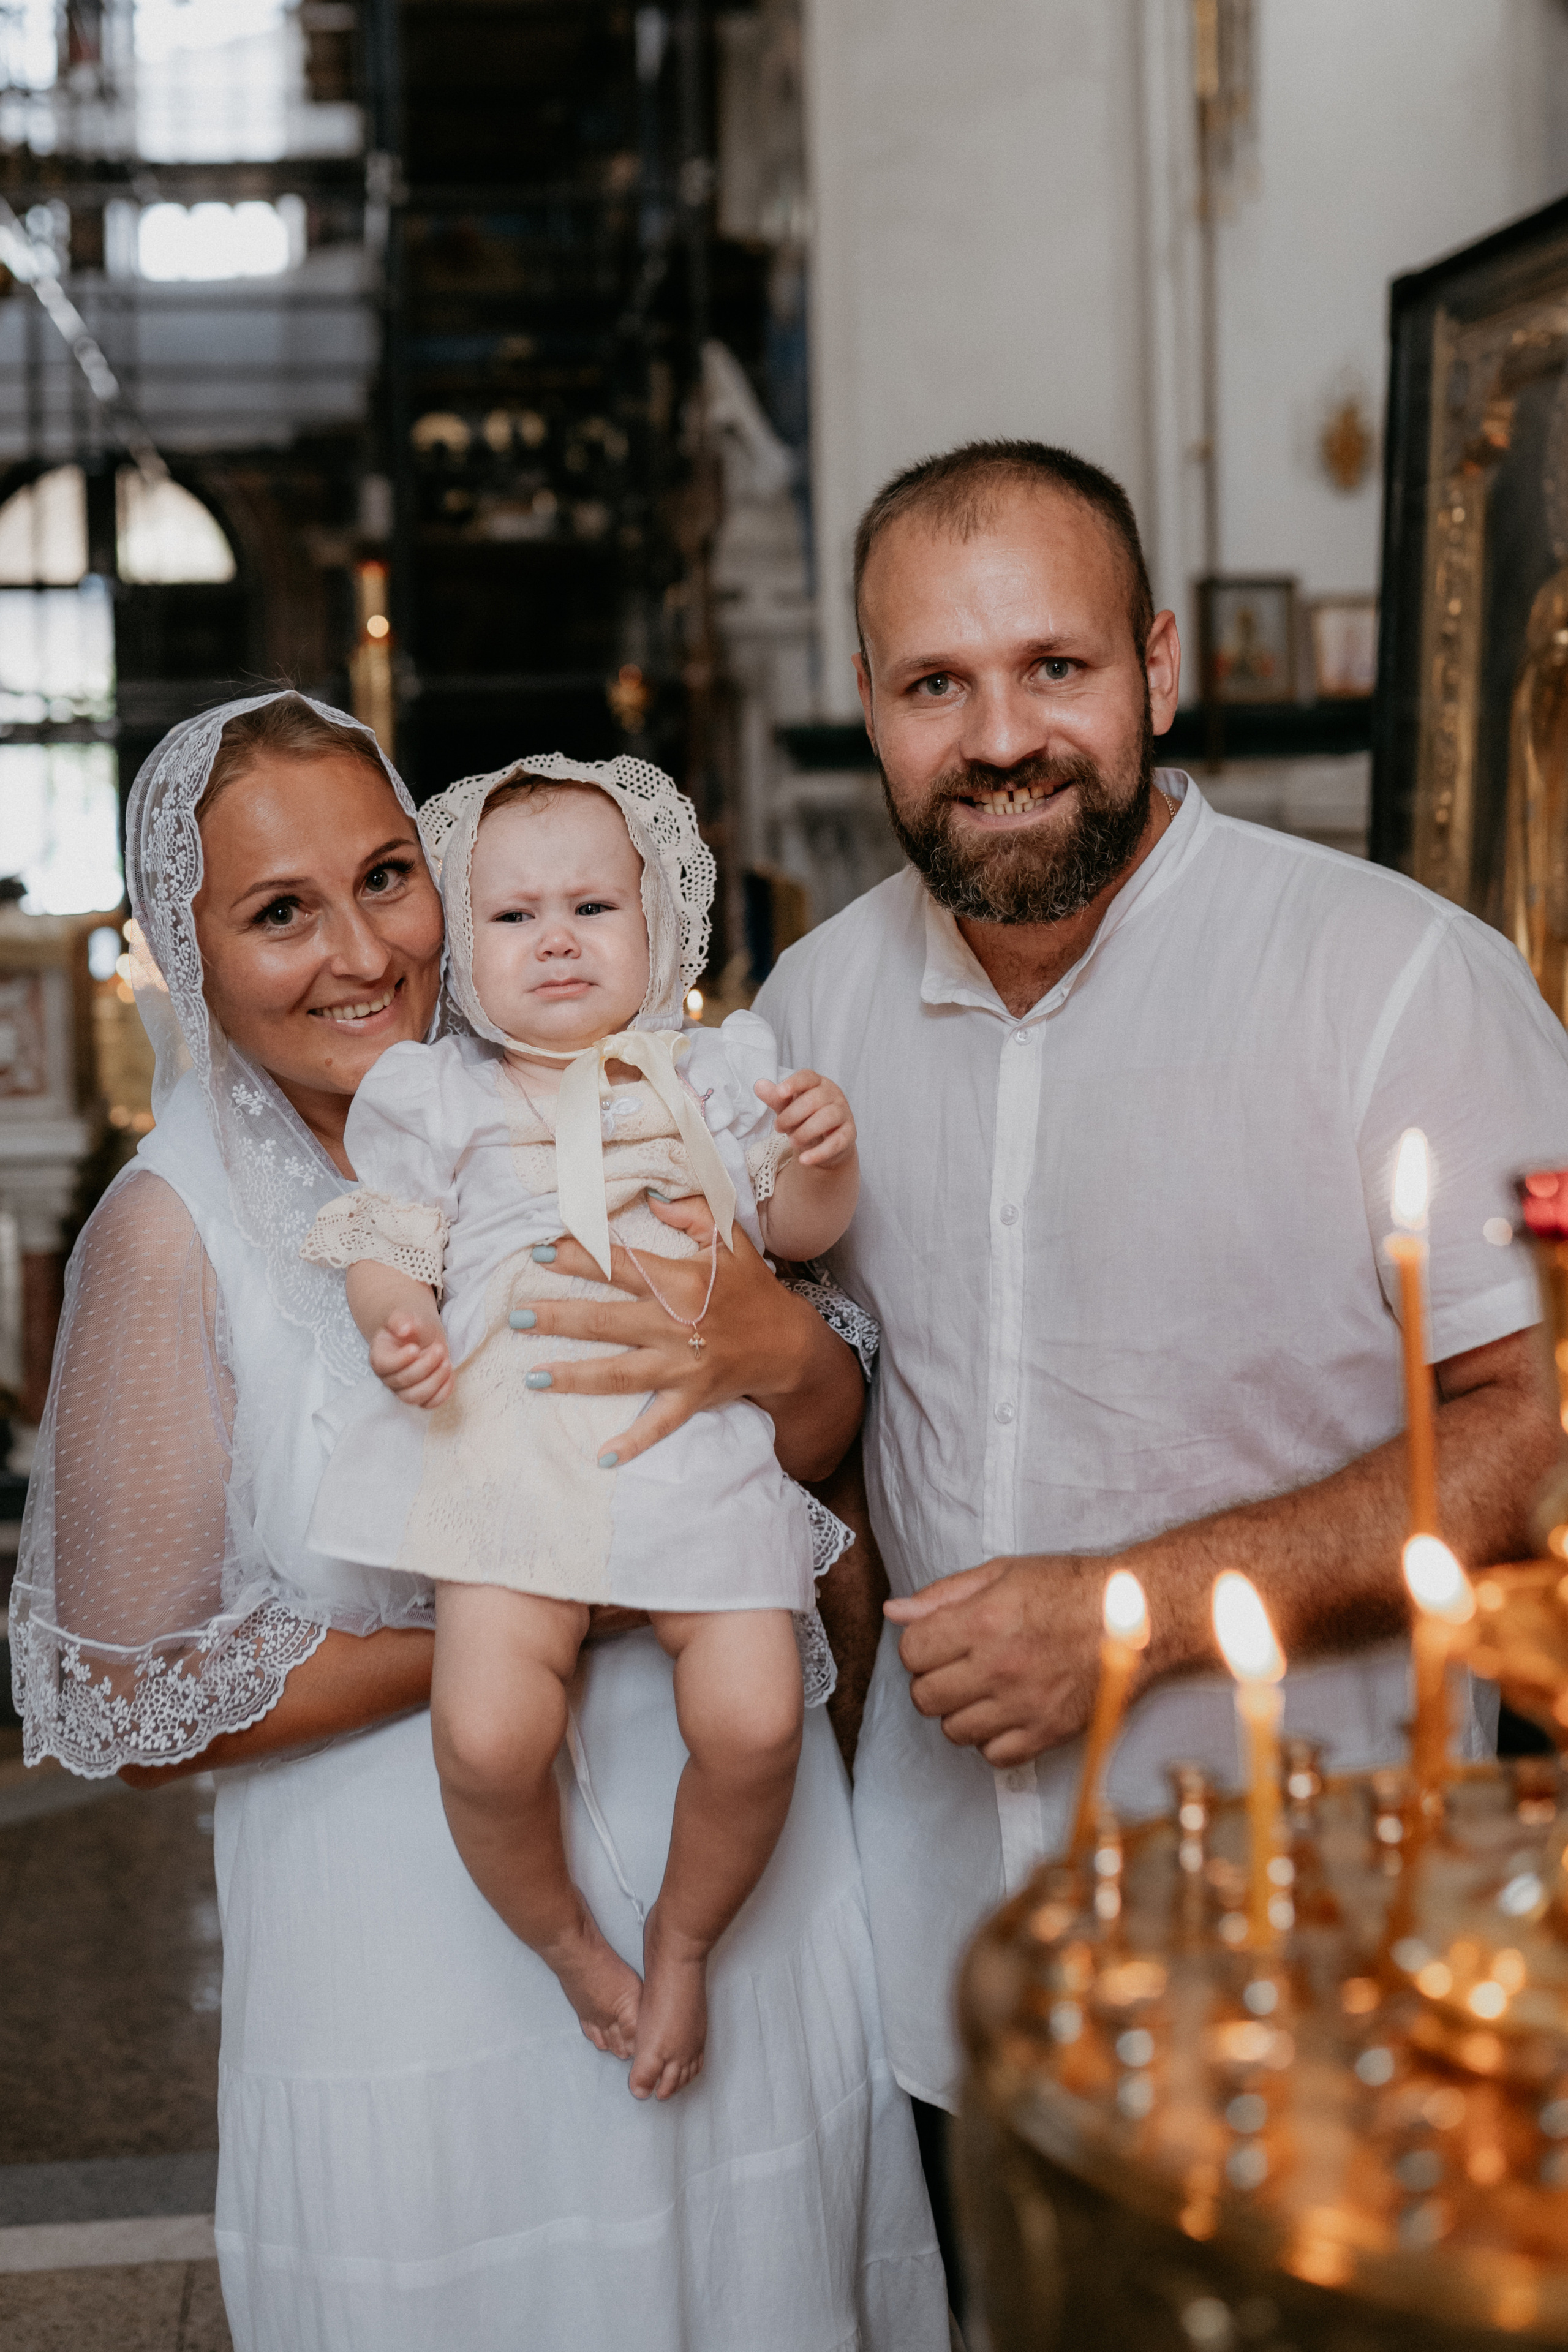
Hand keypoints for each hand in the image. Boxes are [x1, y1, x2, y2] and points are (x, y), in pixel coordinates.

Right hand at [369, 1310, 453, 1408]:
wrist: (420, 1337)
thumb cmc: (410, 1327)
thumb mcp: (404, 1317)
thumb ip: (400, 1320)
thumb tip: (405, 1328)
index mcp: (380, 1356)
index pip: (384, 1365)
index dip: (400, 1360)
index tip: (415, 1347)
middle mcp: (389, 1377)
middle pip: (402, 1382)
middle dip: (425, 1366)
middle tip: (439, 1349)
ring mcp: (404, 1390)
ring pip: (415, 1397)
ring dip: (434, 1381)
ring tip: (446, 1362)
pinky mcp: (421, 1396)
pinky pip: (429, 1404)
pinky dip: (443, 1392)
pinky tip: (449, 1374)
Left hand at [520, 1196, 823, 1468]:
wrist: (790, 1344)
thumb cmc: (754, 1290)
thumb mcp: (731, 1240)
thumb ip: (693, 1211)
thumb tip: (651, 1194)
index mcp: (681, 1283)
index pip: (620, 1267)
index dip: (580, 1257)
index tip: (541, 1253)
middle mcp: (676, 1325)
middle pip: (605, 1322)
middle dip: (557, 1319)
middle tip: (515, 1317)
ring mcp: (682, 1366)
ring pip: (619, 1373)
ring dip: (574, 1376)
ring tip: (532, 1377)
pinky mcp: (690, 1398)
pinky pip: (659, 1424)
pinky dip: (634, 1443)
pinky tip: (602, 1457)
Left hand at [754, 1069, 856, 1170]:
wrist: (823, 1143)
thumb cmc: (804, 1118)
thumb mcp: (787, 1108)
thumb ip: (775, 1098)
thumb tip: (759, 1085)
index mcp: (817, 1083)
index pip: (807, 1077)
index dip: (794, 1083)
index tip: (780, 1092)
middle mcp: (834, 1095)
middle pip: (814, 1100)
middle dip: (792, 1115)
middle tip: (778, 1128)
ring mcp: (844, 1114)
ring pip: (828, 1117)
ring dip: (805, 1132)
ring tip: (791, 1142)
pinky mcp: (849, 1135)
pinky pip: (836, 1142)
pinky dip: (819, 1152)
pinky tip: (803, 1160)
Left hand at [884, 1555, 1108, 1766]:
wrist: (1138, 1616)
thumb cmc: (1071, 1587)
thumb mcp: (1004, 1572)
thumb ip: (944, 1595)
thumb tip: (894, 1612)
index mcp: (983, 1621)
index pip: (911, 1652)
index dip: (918, 1645)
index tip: (937, 1640)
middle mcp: (1000, 1667)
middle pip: (925, 1697)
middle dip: (932, 1680)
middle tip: (957, 1666)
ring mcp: (1024, 1705)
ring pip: (954, 1731)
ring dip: (960, 1711)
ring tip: (983, 1689)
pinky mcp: (1048, 1733)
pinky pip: (994, 1756)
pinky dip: (992, 1739)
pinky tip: (1005, 1713)